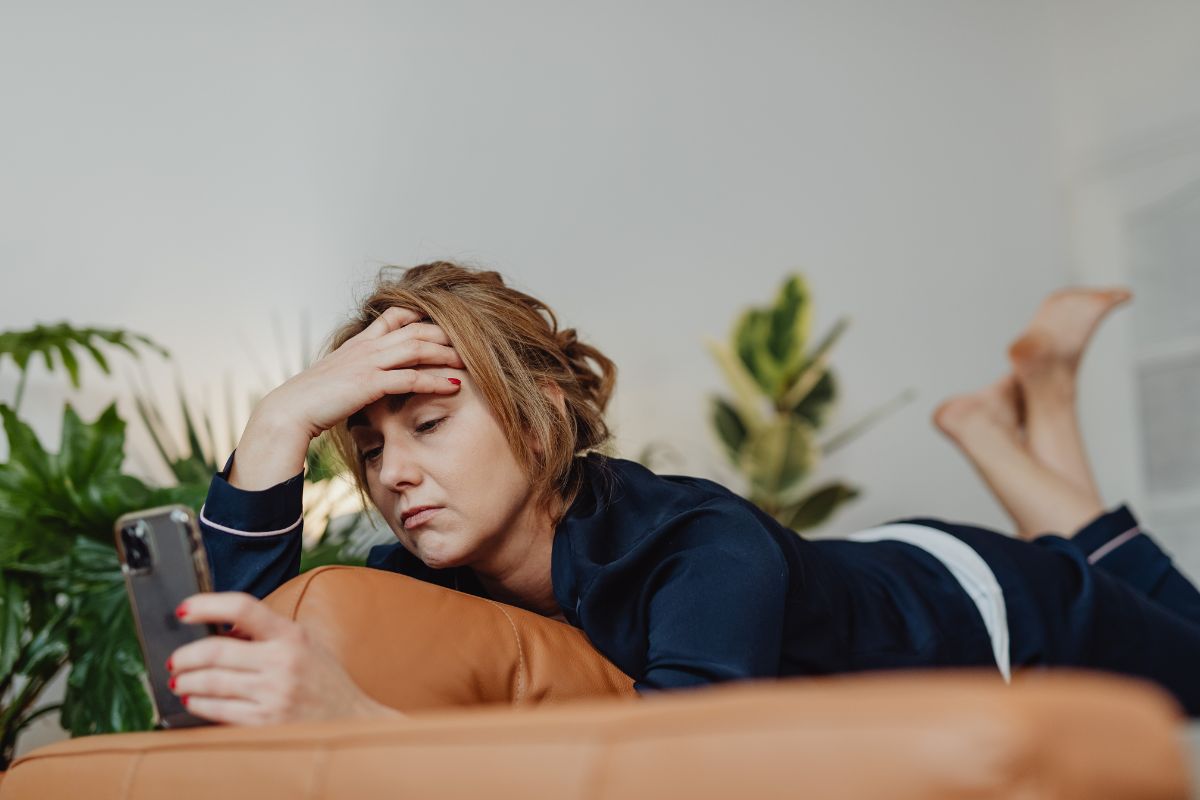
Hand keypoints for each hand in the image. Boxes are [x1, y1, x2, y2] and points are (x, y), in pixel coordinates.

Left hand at [166, 592, 401, 725]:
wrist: (349, 720)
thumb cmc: (324, 680)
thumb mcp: (305, 643)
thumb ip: (269, 632)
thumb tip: (222, 624)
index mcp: (292, 635)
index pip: (242, 608)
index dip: (207, 605)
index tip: (184, 610)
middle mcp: (282, 662)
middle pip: (215, 651)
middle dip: (185, 656)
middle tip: (175, 659)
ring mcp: (272, 694)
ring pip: (210, 682)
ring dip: (185, 681)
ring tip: (179, 680)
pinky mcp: (264, 722)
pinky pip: (218, 710)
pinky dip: (198, 703)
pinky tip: (193, 699)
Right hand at [267, 306, 465, 438]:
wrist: (289, 411)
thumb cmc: (313, 400)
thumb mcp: (338, 377)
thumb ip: (358, 371)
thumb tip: (369, 378)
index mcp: (360, 343)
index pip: (395, 315)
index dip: (422, 316)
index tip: (445, 323)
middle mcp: (366, 347)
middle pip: (415, 329)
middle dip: (446, 334)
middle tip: (472, 342)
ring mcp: (368, 363)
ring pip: (417, 349)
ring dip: (447, 354)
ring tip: (471, 361)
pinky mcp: (369, 384)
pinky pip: (410, 378)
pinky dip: (435, 380)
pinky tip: (454, 386)